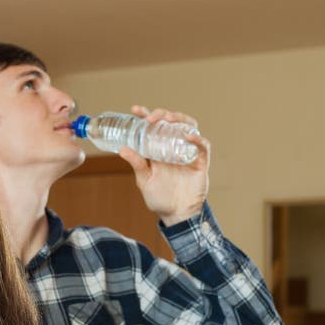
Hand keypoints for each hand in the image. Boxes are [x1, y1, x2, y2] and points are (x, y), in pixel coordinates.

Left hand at [118, 105, 210, 225]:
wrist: (177, 214)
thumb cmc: (160, 198)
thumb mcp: (144, 180)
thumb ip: (137, 164)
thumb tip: (122, 149)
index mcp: (158, 149)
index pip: (153, 127)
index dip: (145, 115)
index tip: (135, 110)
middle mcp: (173, 147)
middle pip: (172, 122)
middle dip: (162, 114)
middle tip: (152, 117)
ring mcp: (188, 152)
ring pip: (188, 127)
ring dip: (179, 119)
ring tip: (169, 119)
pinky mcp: (201, 161)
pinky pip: (203, 145)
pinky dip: (197, 139)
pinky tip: (188, 136)